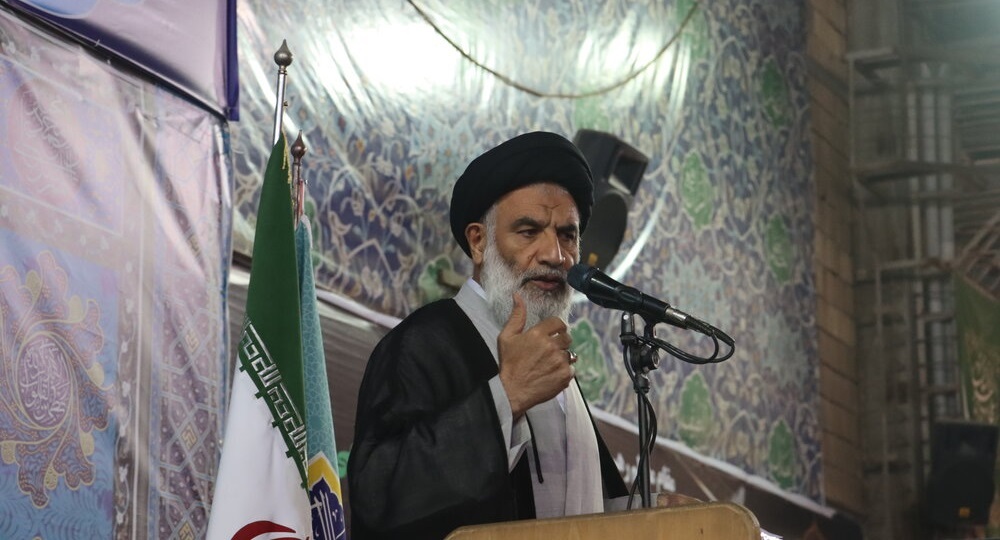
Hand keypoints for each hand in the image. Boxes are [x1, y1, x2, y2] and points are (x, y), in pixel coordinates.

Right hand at [497, 292, 577, 418]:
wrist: (511, 391)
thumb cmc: (508, 364)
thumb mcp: (507, 337)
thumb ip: (517, 316)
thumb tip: (518, 296)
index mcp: (538, 334)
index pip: (558, 323)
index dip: (556, 328)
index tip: (552, 333)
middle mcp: (552, 346)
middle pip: (567, 337)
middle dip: (560, 342)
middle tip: (549, 351)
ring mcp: (560, 361)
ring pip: (569, 354)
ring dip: (561, 357)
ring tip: (548, 364)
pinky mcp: (565, 376)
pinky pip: (571, 369)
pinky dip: (564, 371)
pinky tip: (551, 374)